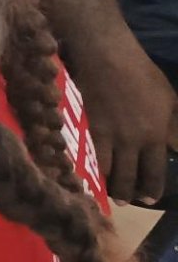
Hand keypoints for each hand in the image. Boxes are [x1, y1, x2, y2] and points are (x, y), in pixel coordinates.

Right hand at [82, 45, 176, 205]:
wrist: (108, 59)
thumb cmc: (143, 75)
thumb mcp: (170, 100)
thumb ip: (175, 127)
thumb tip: (177, 148)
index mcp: (155, 134)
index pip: (155, 170)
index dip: (153, 187)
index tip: (150, 199)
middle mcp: (133, 141)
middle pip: (131, 175)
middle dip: (131, 192)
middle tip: (130, 202)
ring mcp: (111, 135)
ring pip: (112, 170)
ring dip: (113, 186)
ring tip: (114, 196)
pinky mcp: (92, 127)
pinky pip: (96, 155)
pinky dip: (97, 169)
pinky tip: (97, 175)